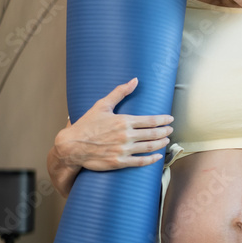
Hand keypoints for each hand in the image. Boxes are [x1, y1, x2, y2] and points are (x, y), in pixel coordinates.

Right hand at [55, 77, 174, 171]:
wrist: (71, 146)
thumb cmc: (86, 125)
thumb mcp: (102, 105)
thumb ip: (119, 93)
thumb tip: (134, 80)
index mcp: (124, 121)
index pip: (151, 120)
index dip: (163, 120)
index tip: (170, 119)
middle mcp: (126, 136)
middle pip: (153, 134)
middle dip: (165, 131)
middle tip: (170, 130)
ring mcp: (123, 150)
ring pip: (149, 147)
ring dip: (161, 144)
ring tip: (166, 140)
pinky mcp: (119, 162)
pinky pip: (140, 161)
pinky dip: (152, 160)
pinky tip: (158, 157)